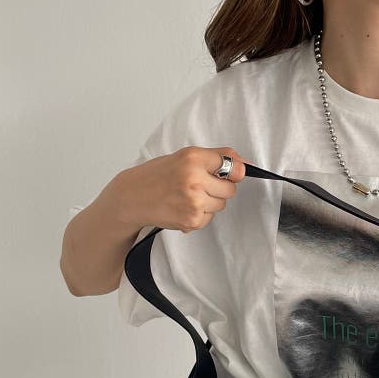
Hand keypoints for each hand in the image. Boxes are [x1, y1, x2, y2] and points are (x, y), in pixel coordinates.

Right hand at [108, 145, 246, 233]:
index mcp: (192, 158)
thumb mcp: (185, 156)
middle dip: (218, 188)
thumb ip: (216, 157)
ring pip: (220, 204)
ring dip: (209, 202)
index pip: (233, 167)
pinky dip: (200, 214)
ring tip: (187, 196)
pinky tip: (183, 207)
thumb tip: (245, 164)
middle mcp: (194, 179)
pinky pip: (209, 217)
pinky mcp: (192, 220)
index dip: (233, 172)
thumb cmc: (157, 175)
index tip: (228, 174)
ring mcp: (194, 202)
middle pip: (230, 190)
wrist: (133, 197)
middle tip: (198, 185)